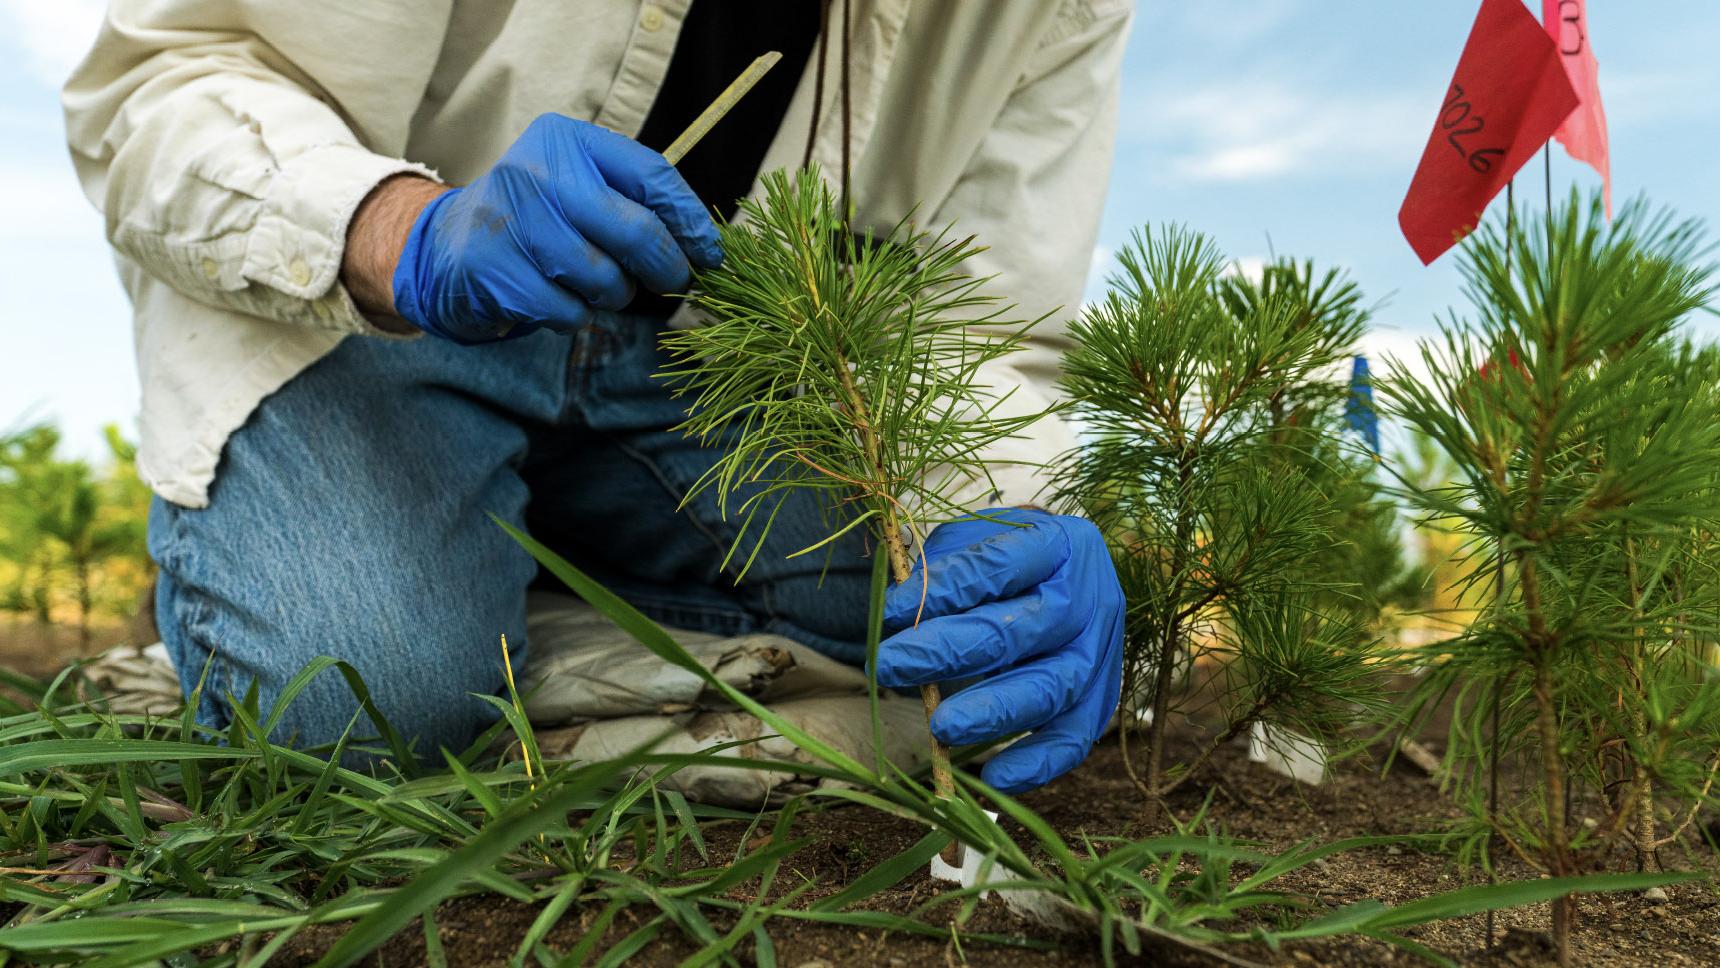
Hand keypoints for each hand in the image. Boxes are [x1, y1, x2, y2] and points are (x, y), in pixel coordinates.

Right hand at [359, 114, 722, 342]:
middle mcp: (537, 172)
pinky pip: (568, 311)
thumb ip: (634, 204)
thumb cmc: (537, 221)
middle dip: (667, 267)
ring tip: (594, 284)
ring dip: (613, 294)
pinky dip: (573, 315)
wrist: (446, 247)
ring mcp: (512, 220)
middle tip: (674, 282)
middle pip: (637, 230)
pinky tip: (553, 299)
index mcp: (567, 141)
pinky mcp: (495, 269)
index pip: (651, 175)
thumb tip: (707, 247)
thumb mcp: (579, 190)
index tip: (712, 253)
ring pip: (605, 279)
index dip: (691, 220)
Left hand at [874, 508, 1123, 793]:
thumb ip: (939, 572)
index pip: (1000, 564)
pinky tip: (993, 778)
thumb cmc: (1005, 560)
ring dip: (994, 711)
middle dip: (952, 651)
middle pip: (1023, 629)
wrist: (1063, 578)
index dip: (946, 589)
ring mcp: (1101, 650)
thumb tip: (900, 616)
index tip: (892, 613)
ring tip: (940, 727)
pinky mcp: (1101, 696)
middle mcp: (1088, 595)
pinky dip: (1038, 763)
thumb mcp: (972, 541)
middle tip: (892, 665)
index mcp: (1057, 543)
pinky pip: (1076, 737)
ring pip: (1053, 687)